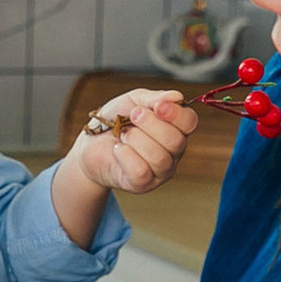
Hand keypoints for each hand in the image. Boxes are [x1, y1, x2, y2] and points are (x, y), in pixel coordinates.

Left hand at [65, 89, 196, 196]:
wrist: (90, 143)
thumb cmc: (115, 120)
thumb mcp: (133, 101)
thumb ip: (154, 98)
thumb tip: (176, 97)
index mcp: (175, 128)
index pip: (190, 122)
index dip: (176, 114)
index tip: (157, 106)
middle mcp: (173, 151)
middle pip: (176, 141)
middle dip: (150, 125)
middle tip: (132, 117)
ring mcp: (160, 170)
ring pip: (160, 158)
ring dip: (136, 140)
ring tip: (123, 133)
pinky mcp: (143, 184)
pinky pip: (141, 171)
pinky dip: (126, 156)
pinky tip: (118, 149)